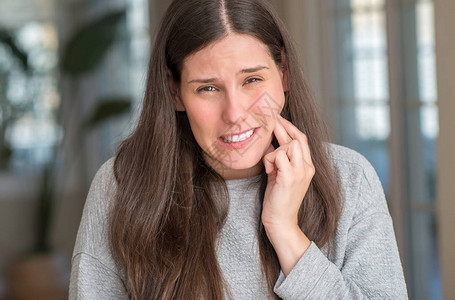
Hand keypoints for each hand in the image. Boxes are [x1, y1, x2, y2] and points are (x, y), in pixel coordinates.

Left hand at [261, 115, 314, 274]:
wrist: (281, 222)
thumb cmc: (278, 199)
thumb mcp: (280, 175)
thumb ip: (280, 160)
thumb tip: (271, 142)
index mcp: (307, 166)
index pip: (301, 139)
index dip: (290, 127)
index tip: (278, 118)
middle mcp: (307, 167)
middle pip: (297, 138)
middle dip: (282, 126)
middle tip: (270, 119)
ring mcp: (300, 172)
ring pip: (289, 144)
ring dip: (274, 150)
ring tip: (269, 166)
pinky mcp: (290, 177)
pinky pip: (279, 155)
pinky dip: (270, 159)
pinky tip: (268, 170)